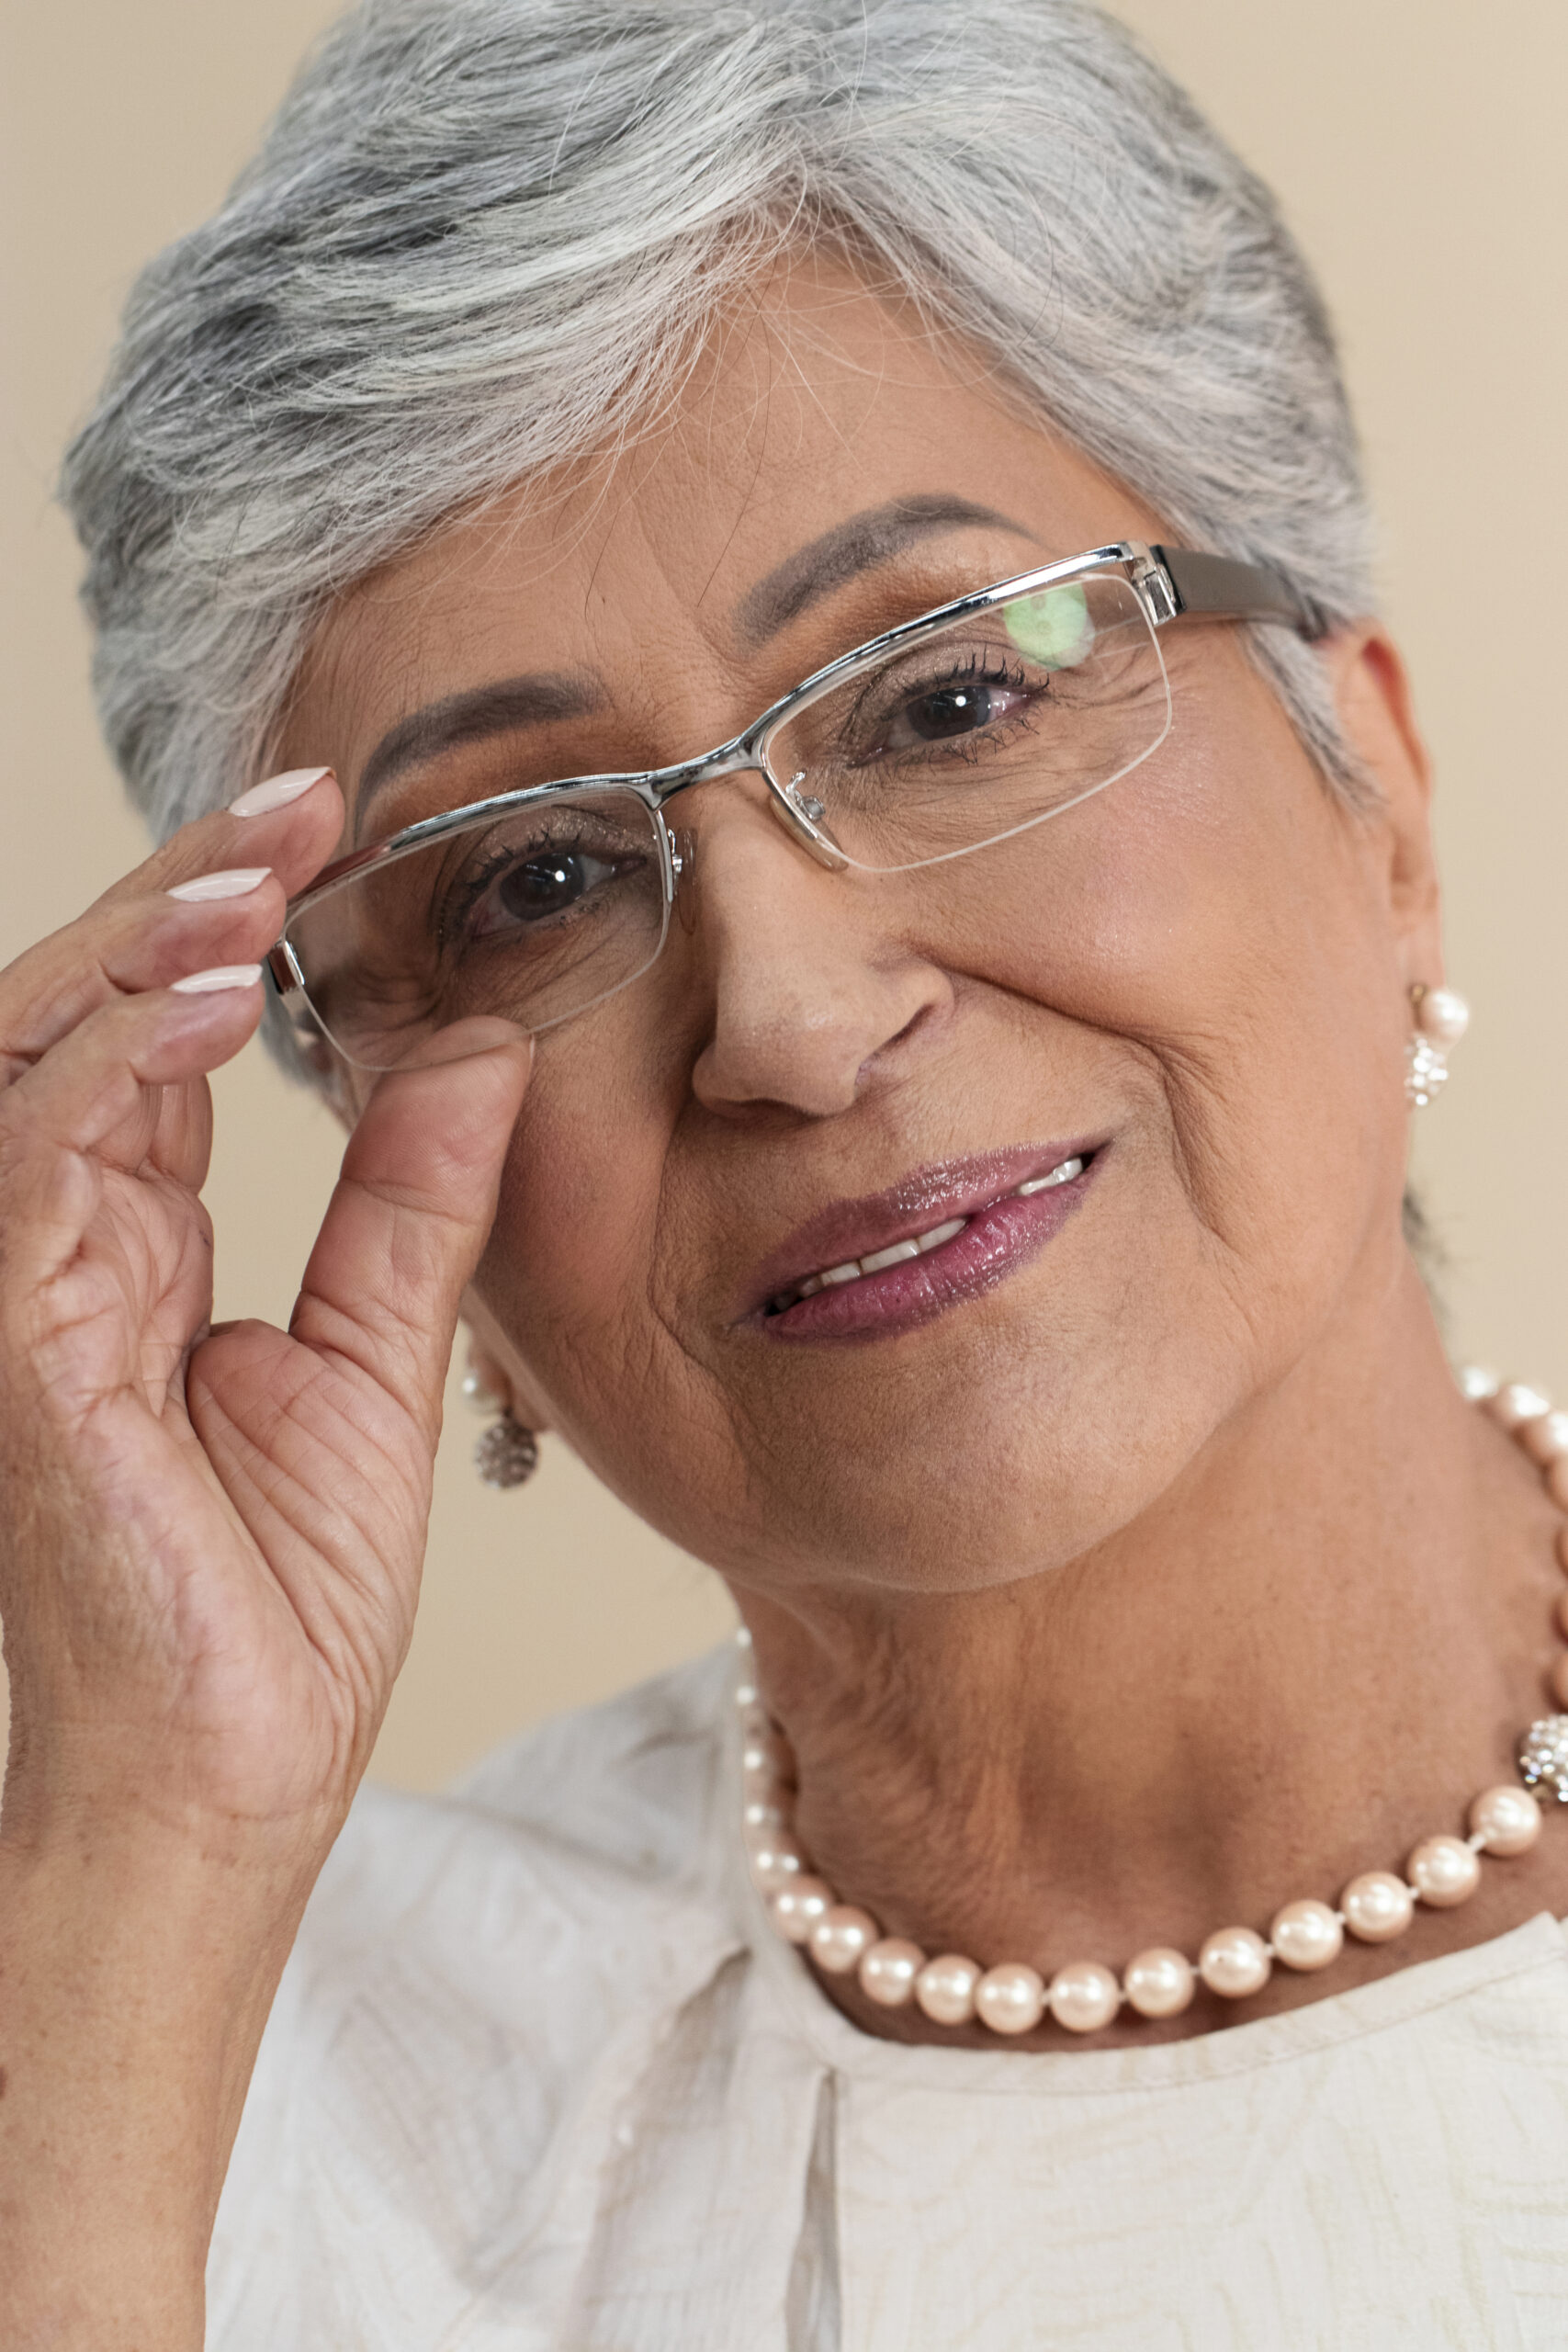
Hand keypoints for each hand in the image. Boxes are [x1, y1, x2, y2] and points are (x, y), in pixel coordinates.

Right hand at [0, 766, 531, 1843]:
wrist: (234, 1771)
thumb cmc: (278, 1596)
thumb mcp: (381, 1355)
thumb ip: (413, 1199)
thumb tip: (481, 1048)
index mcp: (132, 1237)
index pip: (156, 1030)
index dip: (224, 915)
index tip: (330, 820)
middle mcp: (58, 1239)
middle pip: (78, 1007)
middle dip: (177, 889)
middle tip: (297, 799)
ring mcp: (22, 1283)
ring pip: (32, 1051)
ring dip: (139, 944)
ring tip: (258, 872)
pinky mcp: (19, 1340)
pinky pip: (41, 1156)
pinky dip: (117, 1059)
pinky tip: (212, 998)